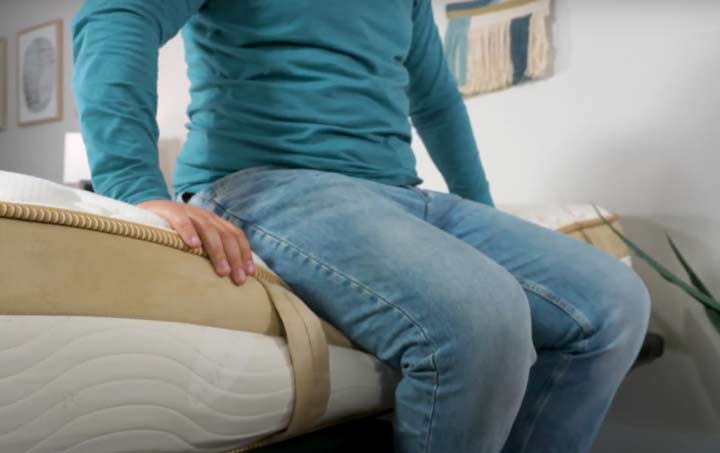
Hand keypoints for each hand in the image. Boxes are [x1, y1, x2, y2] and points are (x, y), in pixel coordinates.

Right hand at [137, 199, 254, 285]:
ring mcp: (187, 211)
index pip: (235, 234)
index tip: (250, 273)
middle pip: (226, 235)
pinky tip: (194, 246)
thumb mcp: (195, 240)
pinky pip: (181, 220)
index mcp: (213, 221)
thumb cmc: (171, 233)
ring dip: (217, 251)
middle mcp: (204, 214)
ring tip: (222, 270)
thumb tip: (228, 275)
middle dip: (234, 257)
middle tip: (237, 278)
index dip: (244, 252)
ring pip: (208, 229)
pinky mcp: (168, 210)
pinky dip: (188, 232)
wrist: (143, 210)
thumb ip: (209, 251)